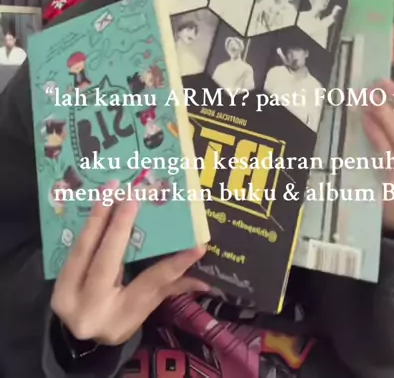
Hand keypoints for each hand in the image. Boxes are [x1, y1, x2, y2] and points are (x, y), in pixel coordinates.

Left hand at [51, 181, 208, 345]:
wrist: (78, 335)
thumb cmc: (118, 318)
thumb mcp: (144, 308)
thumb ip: (170, 286)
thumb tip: (207, 278)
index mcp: (121, 317)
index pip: (150, 285)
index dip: (174, 264)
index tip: (197, 244)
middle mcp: (91, 309)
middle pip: (107, 262)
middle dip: (121, 225)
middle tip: (136, 194)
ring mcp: (67, 296)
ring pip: (84, 249)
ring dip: (99, 215)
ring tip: (112, 187)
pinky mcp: (56, 283)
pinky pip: (74, 247)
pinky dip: (88, 223)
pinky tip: (99, 201)